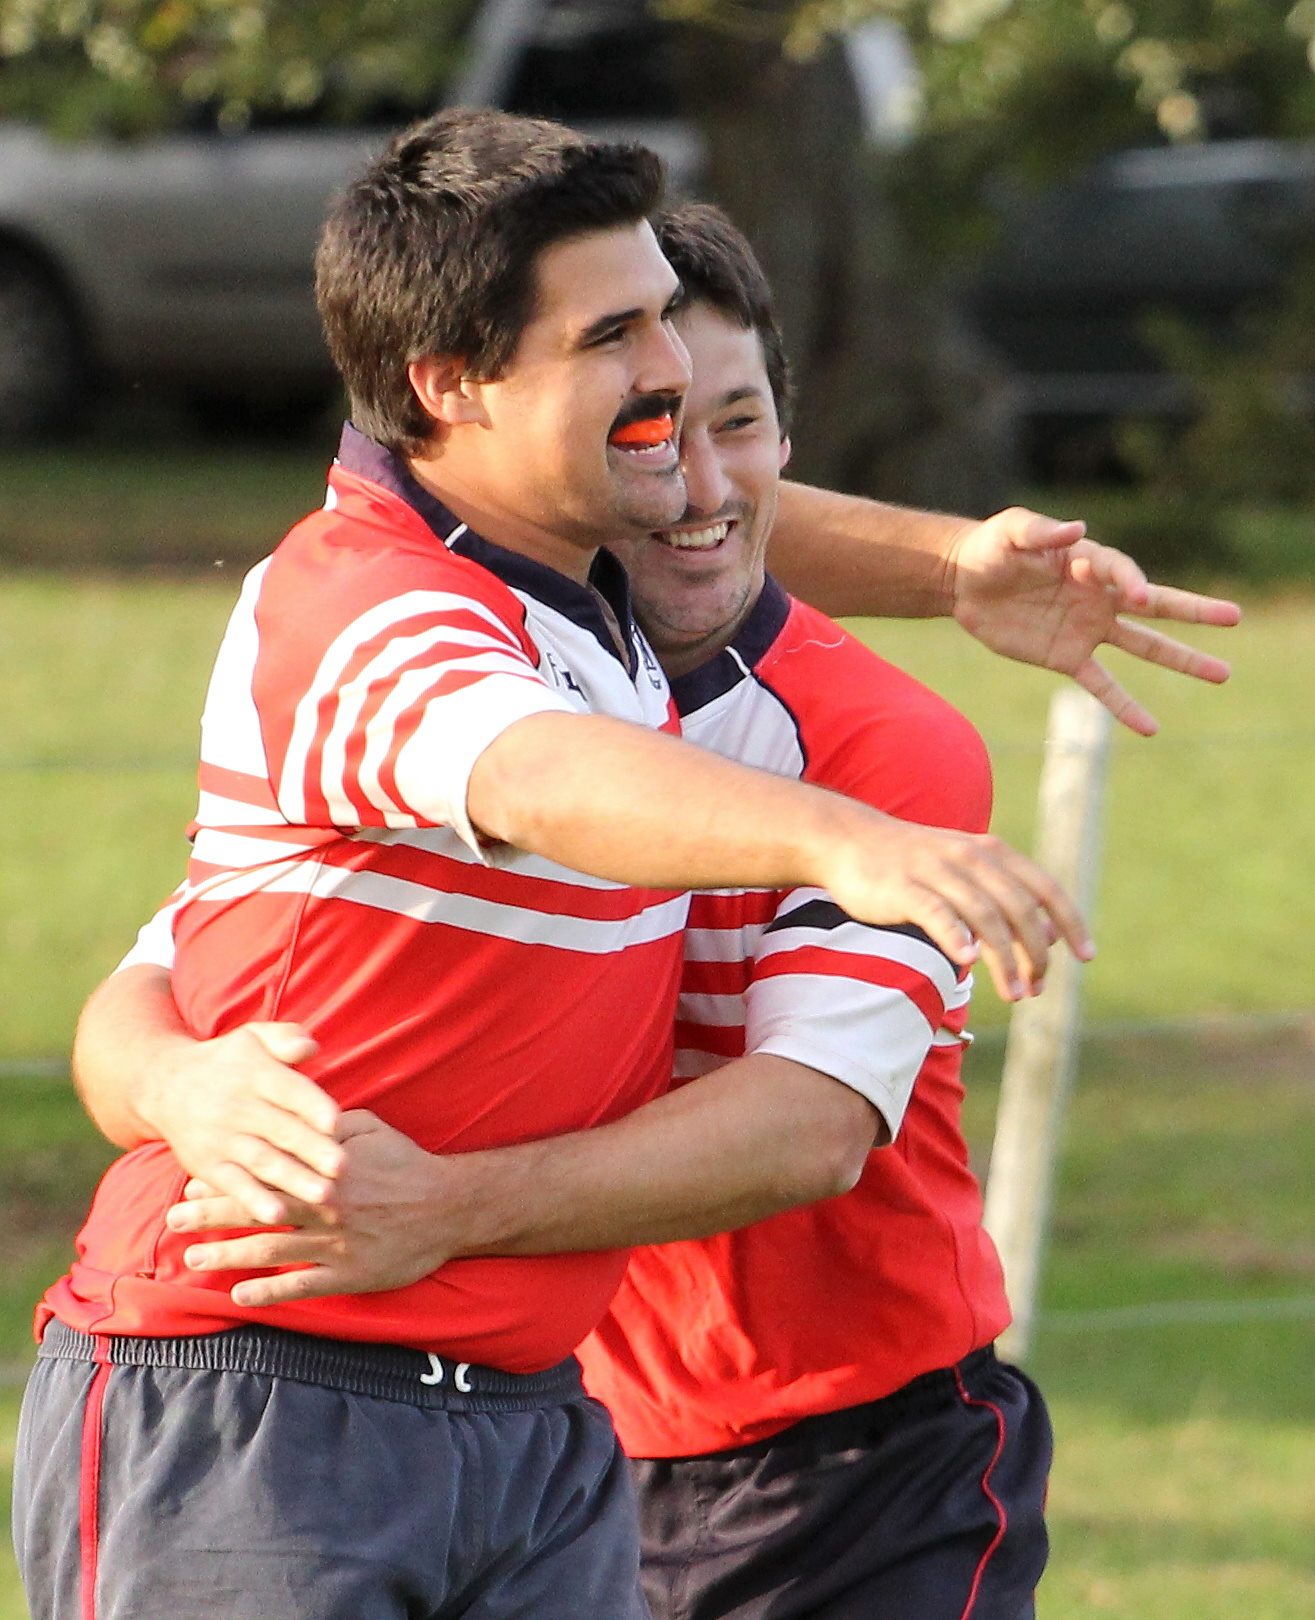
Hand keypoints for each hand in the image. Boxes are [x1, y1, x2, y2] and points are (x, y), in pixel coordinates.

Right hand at [140, 1022, 343, 1225]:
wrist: (165, 1086)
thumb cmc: (228, 1061)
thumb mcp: (253, 1036)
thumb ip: (286, 1038)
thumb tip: (311, 1047)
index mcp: (256, 1074)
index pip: (289, 1090)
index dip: (312, 1106)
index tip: (337, 1123)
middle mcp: (238, 1107)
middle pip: (281, 1130)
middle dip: (312, 1150)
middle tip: (342, 1167)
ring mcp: (221, 1139)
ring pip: (262, 1161)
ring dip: (293, 1180)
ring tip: (323, 1195)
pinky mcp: (207, 1165)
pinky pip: (232, 1185)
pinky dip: (254, 1201)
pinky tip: (278, 1215)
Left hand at [166, 1110, 455, 1306]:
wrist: (451, 1205)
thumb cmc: (408, 1163)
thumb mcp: (370, 1128)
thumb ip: (329, 1123)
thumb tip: (296, 1114)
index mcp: (324, 1172)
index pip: (265, 1175)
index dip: (227, 1181)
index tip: (192, 1183)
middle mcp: (324, 1209)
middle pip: (258, 1212)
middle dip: (211, 1216)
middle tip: (172, 1219)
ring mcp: (336, 1244)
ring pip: (272, 1250)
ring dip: (229, 1254)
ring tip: (192, 1258)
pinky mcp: (350, 1274)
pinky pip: (304, 1285)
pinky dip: (271, 1291)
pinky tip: (240, 1295)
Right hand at [819, 813, 1091, 1003]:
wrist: (849, 840)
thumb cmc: (912, 864)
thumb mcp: (966, 873)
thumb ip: (1006, 899)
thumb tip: (1049, 934)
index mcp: (990, 853)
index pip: (1043, 888)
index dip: (1070, 922)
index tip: (1086, 957)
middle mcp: (969, 857)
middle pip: (1018, 908)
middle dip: (1035, 953)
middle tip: (1037, 988)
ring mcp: (936, 870)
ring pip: (984, 916)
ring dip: (1004, 960)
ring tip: (1015, 994)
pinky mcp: (903, 886)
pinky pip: (936, 912)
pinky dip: (956, 935)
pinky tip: (968, 961)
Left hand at [947, 508, 1240, 735]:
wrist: (964, 582)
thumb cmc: (991, 547)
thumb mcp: (1011, 531)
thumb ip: (1042, 533)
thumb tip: (1076, 530)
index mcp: (1090, 562)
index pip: (1122, 571)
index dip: (1133, 581)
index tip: (1138, 596)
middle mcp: (1099, 597)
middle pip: (1156, 606)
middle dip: (1194, 611)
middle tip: (1233, 617)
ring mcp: (1088, 629)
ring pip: (1144, 647)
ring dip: (1182, 659)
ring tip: (1223, 673)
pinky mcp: (1067, 657)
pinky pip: (1102, 685)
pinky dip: (1125, 706)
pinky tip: (1151, 727)